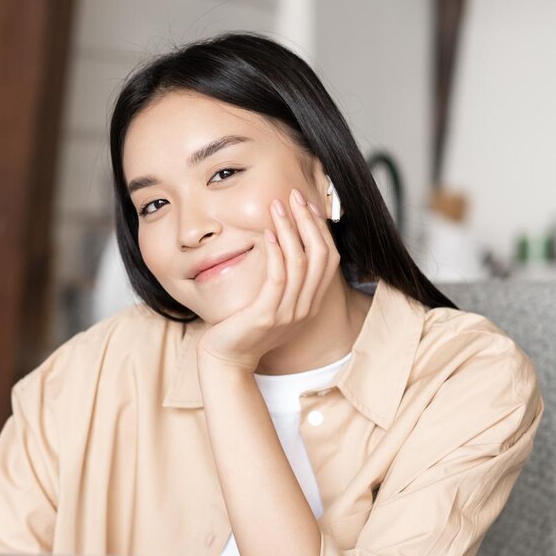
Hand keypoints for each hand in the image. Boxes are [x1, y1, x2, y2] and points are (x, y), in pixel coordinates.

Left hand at [197, 188, 339, 369]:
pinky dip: (275, 253)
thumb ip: (285, 280)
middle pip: (321, 256)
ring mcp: (288, 313)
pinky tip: (267, 234)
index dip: (320, 229)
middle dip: (309, 222)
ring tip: (278, 206)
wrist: (226, 359)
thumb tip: (284, 243)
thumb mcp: (272, 302)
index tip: (307, 205)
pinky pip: (278, 278)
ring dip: (290, 230)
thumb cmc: (244, 327)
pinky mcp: (266, 316)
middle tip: (295, 196)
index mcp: (310, 304)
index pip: (328, 259)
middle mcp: (305, 308)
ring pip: (300, 263)